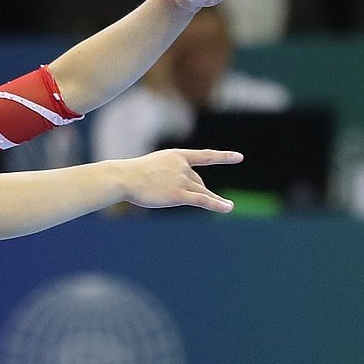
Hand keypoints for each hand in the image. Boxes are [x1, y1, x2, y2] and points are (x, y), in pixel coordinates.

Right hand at [117, 149, 242, 212]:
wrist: (125, 178)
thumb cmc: (134, 174)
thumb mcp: (154, 166)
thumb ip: (170, 173)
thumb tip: (184, 186)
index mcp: (177, 156)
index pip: (204, 156)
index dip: (223, 157)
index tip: (239, 157)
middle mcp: (182, 166)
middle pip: (198, 181)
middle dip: (195, 189)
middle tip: (182, 196)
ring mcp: (181, 180)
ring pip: (202, 192)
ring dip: (214, 199)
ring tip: (229, 206)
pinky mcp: (179, 195)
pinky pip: (203, 200)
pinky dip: (217, 204)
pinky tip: (228, 208)